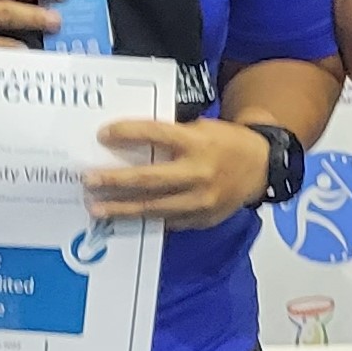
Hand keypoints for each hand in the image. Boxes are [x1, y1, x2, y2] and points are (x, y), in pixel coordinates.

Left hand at [83, 116, 271, 229]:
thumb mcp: (201, 129)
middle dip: (116, 181)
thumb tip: (129, 144)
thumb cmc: (225, 143)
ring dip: (123, 208)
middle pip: (150, 179)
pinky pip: (169, 221)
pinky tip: (126, 218)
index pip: (155, 135)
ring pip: (155, 207)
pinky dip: (146, 219)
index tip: (103, 135)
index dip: (127, 134)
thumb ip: (171, 137)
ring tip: (98, 209)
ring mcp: (201, 200)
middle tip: (89, 181)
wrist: (261, 167)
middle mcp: (199, 172)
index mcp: (197, 143)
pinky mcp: (203, 218)